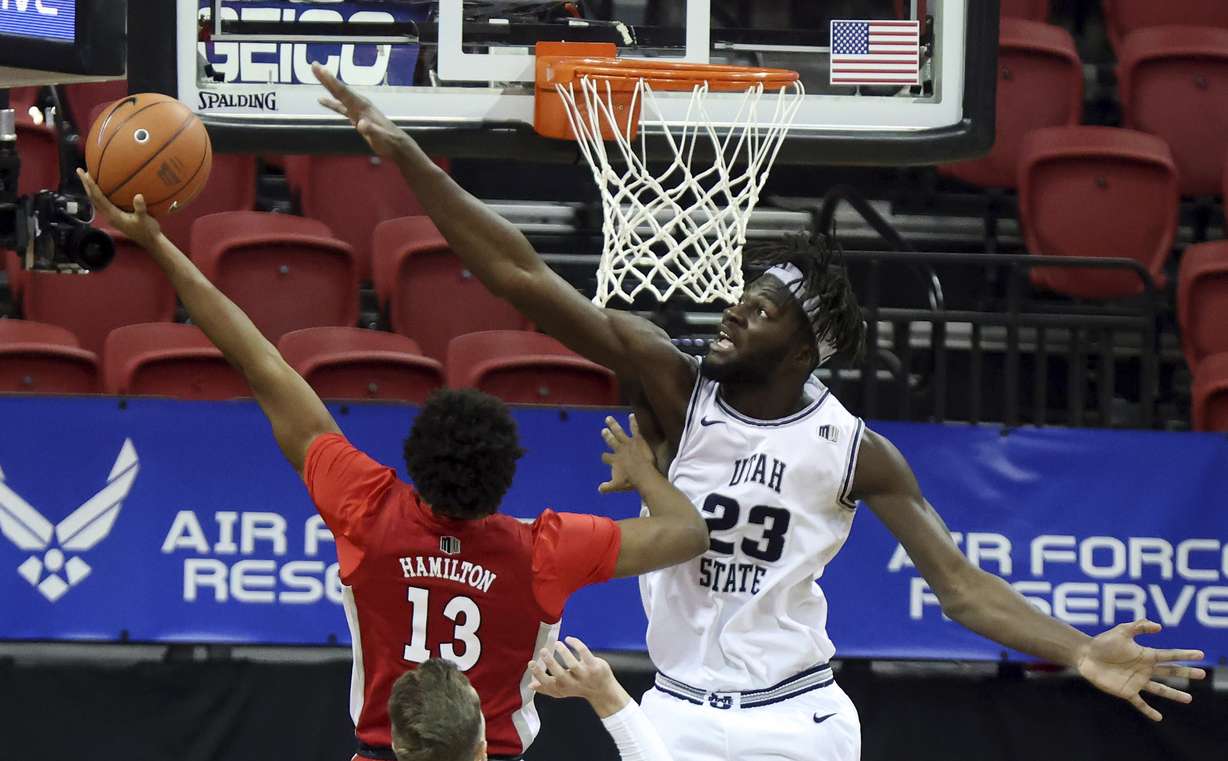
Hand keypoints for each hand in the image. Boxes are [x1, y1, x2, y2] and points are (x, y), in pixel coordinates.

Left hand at [76, 168, 160, 248]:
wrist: (149, 241)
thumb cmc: (147, 230)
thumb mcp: (145, 220)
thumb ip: (140, 209)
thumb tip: (138, 196)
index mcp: (112, 215)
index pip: (98, 198)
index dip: (91, 185)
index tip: (85, 174)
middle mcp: (108, 215)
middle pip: (92, 198)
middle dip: (86, 185)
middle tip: (80, 171)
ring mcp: (110, 216)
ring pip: (95, 200)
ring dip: (90, 189)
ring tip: (87, 178)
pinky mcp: (114, 216)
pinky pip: (102, 202)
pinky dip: (98, 194)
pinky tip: (102, 188)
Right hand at [312, 62, 404, 157]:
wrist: (396, 144)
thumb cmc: (388, 141)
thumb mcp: (380, 137)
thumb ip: (371, 130)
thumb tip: (361, 124)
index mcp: (363, 107)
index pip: (344, 92)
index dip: (332, 82)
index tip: (321, 70)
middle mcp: (359, 104)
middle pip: (340, 90)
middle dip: (327, 78)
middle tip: (314, 65)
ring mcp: (358, 110)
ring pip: (339, 95)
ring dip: (328, 86)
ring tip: (317, 74)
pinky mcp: (356, 116)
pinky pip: (340, 107)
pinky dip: (331, 103)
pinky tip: (321, 100)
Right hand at [528, 636, 628, 717]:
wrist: (604, 691)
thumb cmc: (579, 687)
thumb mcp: (563, 690)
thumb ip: (547, 687)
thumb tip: (530, 685)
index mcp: (563, 688)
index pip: (549, 684)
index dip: (539, 675)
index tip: (531, 662)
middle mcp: (573, 683)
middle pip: (560, 675)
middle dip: (550, 663)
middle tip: (542, 651)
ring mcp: (585, 675)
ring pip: (573, 664)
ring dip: (563, 652)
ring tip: (556, 644)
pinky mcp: (595, 667)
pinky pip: (585, 653)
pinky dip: (576, 644)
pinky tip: (569, 639)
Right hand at [599, 414, 656, 493]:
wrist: (642, 474)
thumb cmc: (630, 481)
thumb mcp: (616, 486)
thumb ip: (607, 487)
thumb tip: (599, 490)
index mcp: (613, 460)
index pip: (605, 457)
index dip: (604, 457)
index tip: (604, 457)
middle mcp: (618, 450)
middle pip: (610, 441)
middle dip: (606, 436)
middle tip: (603, 430)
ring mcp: (627, 443)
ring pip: (618, 432)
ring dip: (613, 425)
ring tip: (609, 418)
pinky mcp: (637, 440)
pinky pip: (634, 429)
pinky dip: (633, 422)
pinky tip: (631, 415)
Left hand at [1076, 619, 1205, 720]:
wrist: (1086, 655)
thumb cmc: (1103, 642)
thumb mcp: (1121, 631)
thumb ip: (1139, 626)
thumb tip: (1159, 627)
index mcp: (1146, 655)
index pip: (1169, 655)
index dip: (1184, 655)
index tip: (1200, 654)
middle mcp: (1145, 669)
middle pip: (1170, 672)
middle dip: (1186, 673)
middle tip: (1202, 674)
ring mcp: (1137, 681)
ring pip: (1160, 689)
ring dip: (1174, 694)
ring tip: (1189, 699)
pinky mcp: (1126, 691)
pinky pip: (1140, 703)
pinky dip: (1148, 711)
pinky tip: (1158, 718)